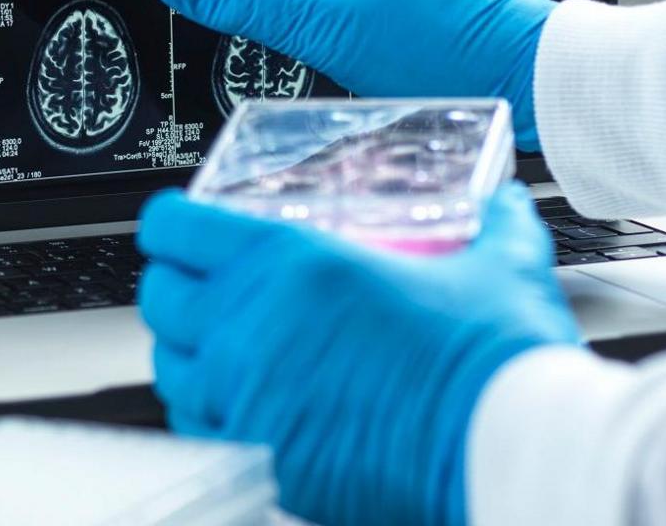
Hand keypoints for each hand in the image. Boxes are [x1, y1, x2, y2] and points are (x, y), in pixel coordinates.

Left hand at [137, 184, 579, 525]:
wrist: (503, 449)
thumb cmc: (493, 361)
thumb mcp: (498, 266)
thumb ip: (495, 227)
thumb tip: (505, 207)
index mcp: (291, 264)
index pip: (177, 226)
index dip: (172, 220)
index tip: (181, 224)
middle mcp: (249, 329)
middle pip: (160, 296)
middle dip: (173, 283)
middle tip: (201, 281)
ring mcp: (247, 400)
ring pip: (169, 366)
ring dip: (185, 350)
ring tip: (217, 345)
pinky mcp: (262, 459)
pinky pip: (199, 430)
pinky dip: (206, 414)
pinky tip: (238, 407)